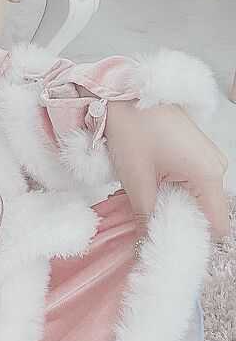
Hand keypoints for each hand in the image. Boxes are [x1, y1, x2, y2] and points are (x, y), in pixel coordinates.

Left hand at [103, 99, 229, 241]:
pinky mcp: (196, 153)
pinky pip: (190, 182)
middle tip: (148, 220)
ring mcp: (207, 158)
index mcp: (208, 174)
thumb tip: (146, 247)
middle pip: (206, 212)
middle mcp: (215, 166)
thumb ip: (147, 218)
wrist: (124, 93)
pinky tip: (149, 183)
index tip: (167, 241)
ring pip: (196, 197)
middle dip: (178, 220)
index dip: (193, 237)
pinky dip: (171, 188)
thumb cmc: (132, 128)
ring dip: (171, 203)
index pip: (216, 224)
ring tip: (143, 197)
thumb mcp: (136, 180)